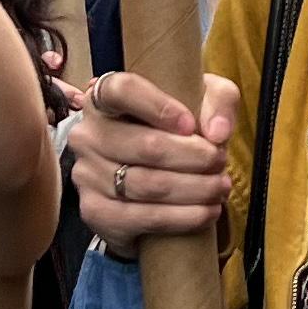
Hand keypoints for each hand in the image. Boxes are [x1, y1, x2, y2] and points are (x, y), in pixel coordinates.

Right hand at [69, 72, 234, 249]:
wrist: (150, 178)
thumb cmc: (175, 128)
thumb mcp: (201, 100)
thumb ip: (218, 101)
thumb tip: (218, 132)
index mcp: (104, 97)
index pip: (121, 90)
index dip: (158, 106)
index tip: (191, 125)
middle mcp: (88, 134)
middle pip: (145, 145)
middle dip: (194, 157)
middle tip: (220, 162)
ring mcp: (87, 175)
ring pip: (147, 185)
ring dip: (194, 189)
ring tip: (220, 187)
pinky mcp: (96, 212)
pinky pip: (142, 218)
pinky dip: (182, 218)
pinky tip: (206, 212)